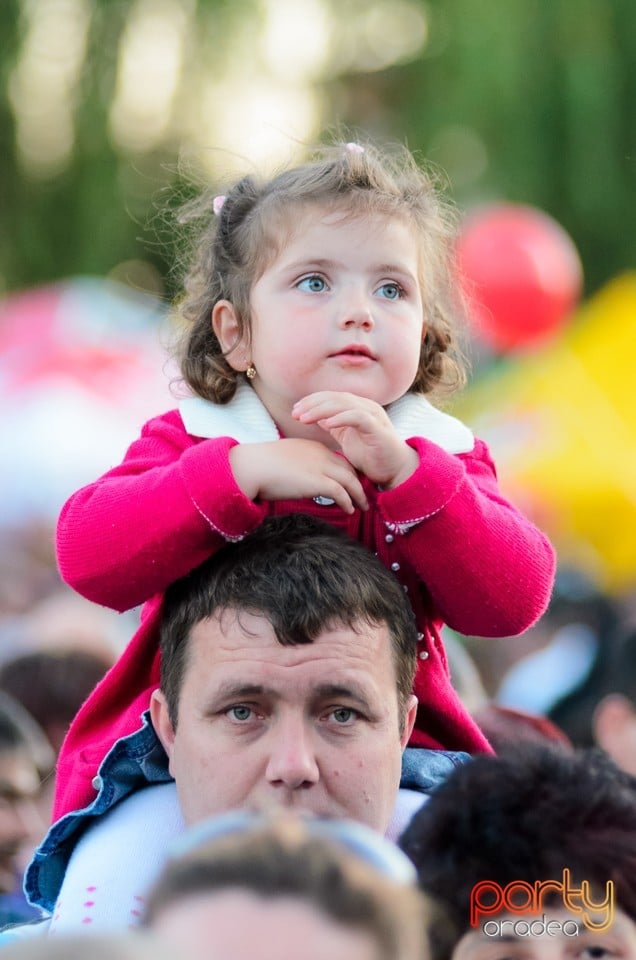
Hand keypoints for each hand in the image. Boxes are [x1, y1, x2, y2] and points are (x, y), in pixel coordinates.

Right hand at [229, 439, 368, 513]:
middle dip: (358, 482)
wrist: (252, 466)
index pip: (338, 459)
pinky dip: (348, 501)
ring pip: (350, 480)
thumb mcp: (283, 459)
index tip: (351, 484)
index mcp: (312, 447)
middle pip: (348, 468)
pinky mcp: (318, 481)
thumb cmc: (259, 466)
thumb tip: (296, 480)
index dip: (347, 472)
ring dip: (358, 495)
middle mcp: (320, 454)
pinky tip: (350, 510)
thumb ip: (296, 467)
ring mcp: (320, 467)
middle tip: (363, 495)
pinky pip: (341, 492)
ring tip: (362, 506)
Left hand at [292, 392, 418, 487]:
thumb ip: (334, 426)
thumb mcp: (347, 438)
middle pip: (335, 397)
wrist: (394, 470)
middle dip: (312, 404)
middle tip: (295, 414)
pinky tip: (326, 424)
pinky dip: (341, 418)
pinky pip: (358, 417)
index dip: (311, 401)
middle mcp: (366, 407)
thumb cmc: (370, 455)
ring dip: (321, 410)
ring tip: (304, 418)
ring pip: (344, 404)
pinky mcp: (378, 428)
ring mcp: (373, 416)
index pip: (331, 397)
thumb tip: (316, 417)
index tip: (294, 411)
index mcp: (357, 408)